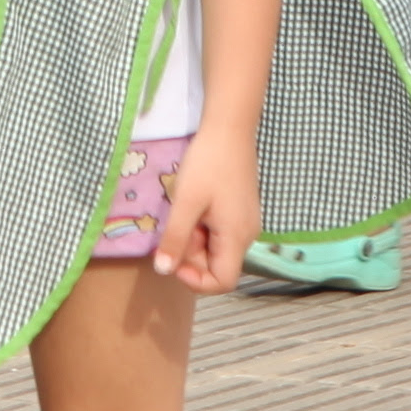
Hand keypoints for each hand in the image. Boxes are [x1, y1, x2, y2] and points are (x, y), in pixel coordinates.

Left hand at [153, 129, 258, 294]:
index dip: (195, 280)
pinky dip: (201, 227)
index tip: (173, 259)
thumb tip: (163, 271)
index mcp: (237, 237)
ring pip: (215, 248)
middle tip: (174, 226)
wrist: (229, 128)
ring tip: (183, 211)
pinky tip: (192, 205)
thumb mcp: (185, 202)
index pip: (222, 282)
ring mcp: (244, 223)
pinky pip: (218, 232)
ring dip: (193, 239)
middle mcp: (246, 235)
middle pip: (216, 265)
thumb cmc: (208, 163)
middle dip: (190, 255)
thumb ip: (175, 239)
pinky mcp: (239, 211)